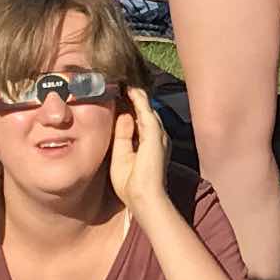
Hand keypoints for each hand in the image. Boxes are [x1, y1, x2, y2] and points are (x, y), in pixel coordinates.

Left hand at [109, 84, 171, 211]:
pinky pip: (146, 112)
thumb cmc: (131, 184)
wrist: (143, 197)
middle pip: (145, 112)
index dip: (132, 107)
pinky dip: (139, 100)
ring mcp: (158, 135)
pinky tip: (131, 90)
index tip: (120, 94)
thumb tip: (123, 114)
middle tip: (122, 82)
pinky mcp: (155, 134)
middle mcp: (157, 137)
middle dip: (135, 98)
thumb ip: (122, 135)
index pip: (140, 121)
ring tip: (126, 81)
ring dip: (137, 95)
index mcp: (150, 144)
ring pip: (147, 109)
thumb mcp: (121, 155)